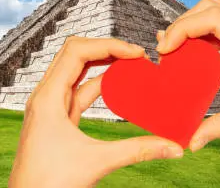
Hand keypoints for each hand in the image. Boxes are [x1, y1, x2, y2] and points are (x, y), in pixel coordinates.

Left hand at [9, 37, 183, 187]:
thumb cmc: (49, 184)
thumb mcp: (97, 162)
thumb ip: (137, 151)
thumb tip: (174, 147)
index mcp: (47, 97)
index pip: (77, 51)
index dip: (109, 45)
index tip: (137, 53)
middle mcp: (45, 96)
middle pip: (75, 54)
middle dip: (107, 49)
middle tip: (137, 55)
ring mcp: (50, 107)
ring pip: (77, 73)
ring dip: (104, 65)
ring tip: (132, 66)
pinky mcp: (57, 119)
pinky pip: (79, 92)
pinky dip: (100, 86)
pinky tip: (119, 88)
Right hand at [156, 0, 219, 151]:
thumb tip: (194, 141)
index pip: (210, 18)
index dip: (181, 29)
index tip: (166, 51)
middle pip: (208, 5)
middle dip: (181, 23)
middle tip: (168, 51)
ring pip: (218, 9)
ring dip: (194, 23)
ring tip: (179, 49)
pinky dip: (208, 29)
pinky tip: (202, 51)